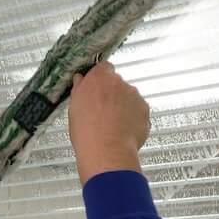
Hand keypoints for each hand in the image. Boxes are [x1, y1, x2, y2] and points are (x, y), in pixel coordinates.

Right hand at [67, 61, 149, 185]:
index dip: (100, 79)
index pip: (103, 67)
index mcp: (100, 78)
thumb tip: (80, 81)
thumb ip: (80, 88)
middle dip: (112, 94)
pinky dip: (133, 118)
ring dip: (123, 106)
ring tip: (112, 124)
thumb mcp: (74, 107)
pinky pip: (138, 111)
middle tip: (102, 111)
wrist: (107, 150)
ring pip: (129, 97)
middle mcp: (120, 83)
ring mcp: (134, 96)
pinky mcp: (144, 110)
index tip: (97, 88)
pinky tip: (123, 130)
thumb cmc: (88, 131)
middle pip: (117, 83)